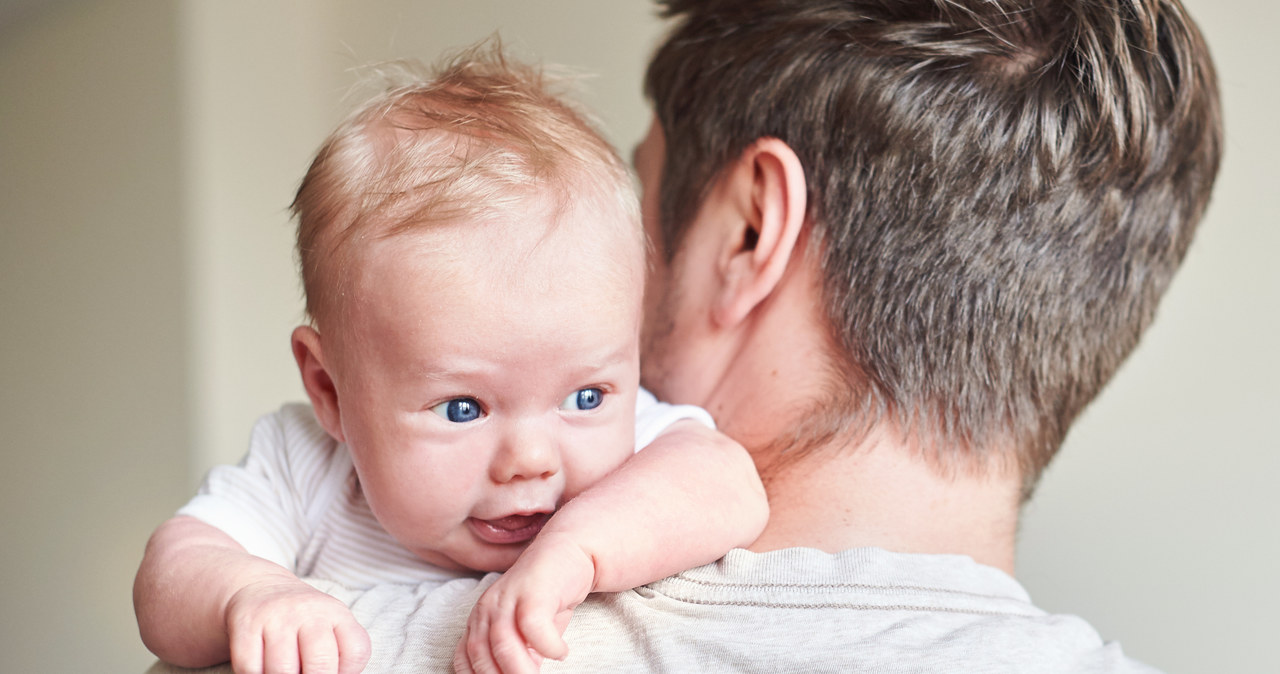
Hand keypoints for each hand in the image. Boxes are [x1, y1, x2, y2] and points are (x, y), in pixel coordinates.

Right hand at [224, 575, 370, 673]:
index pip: (356, 651)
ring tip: (285, 671)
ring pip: (283, 671)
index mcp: (336, 613)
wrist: (260, 587)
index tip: (333, 673)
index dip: (347, 673)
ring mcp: (276, 617)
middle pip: (320, 665)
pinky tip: (262, 669)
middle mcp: (308, 611)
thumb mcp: (329, 626)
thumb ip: (338, 654)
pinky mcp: (246, 625)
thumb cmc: (302, 620)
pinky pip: (250, 668)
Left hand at [454, 532, 593, 673]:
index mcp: (479, 621)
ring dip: (520, 671)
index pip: (465, 660)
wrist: (570, 551)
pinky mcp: (534, 590)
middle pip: (481, 656)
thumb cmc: (548, 598)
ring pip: (503, 644)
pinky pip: (533, 626)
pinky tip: (560, 652)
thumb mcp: (525, 634)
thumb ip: (516, 657)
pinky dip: (548, 646)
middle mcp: (487, 608)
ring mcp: (509, 597)